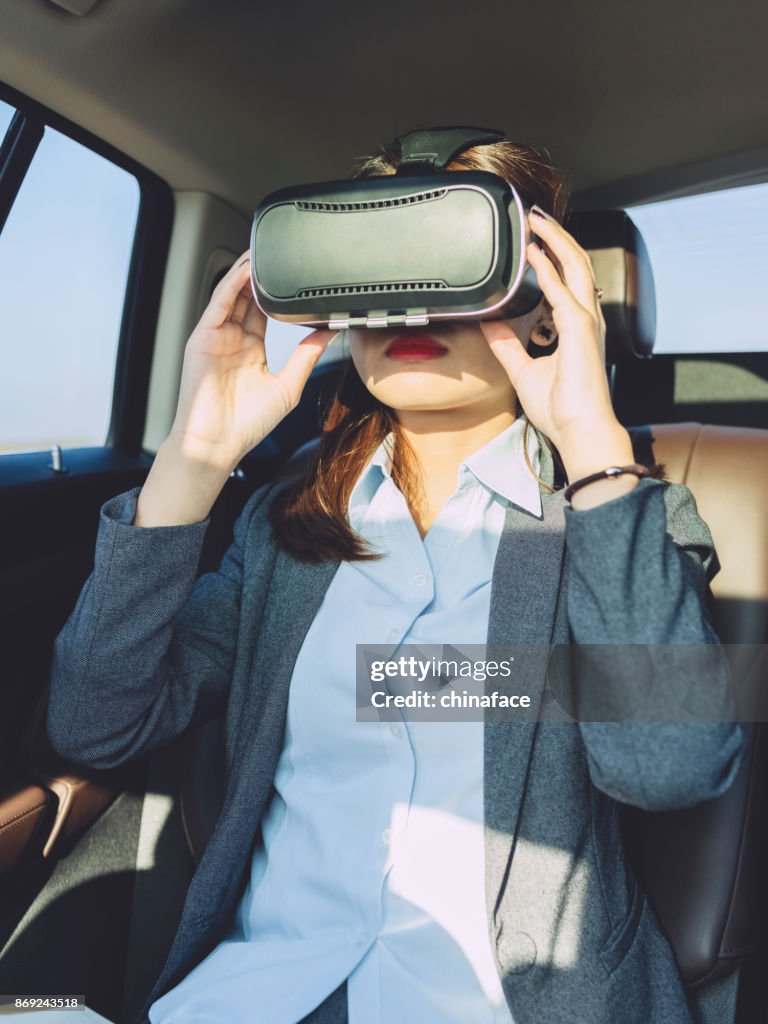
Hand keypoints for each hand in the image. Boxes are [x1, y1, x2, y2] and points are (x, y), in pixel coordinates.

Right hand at [169, 251, 336, 468]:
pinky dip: (232, 284)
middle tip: (282, 251)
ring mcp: (217, 336)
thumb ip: (306, 356)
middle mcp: (233, 340)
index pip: (266, 311)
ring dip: (247, 271)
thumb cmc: (247, 424)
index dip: (279, 292)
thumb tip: (329, 333)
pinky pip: (219, 303)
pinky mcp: (203, 336)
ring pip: (233, 293)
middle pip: (248, 296)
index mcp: (252, 350)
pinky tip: (247, 270)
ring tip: (265, 249)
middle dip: (262, 274)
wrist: (217, 443)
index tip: (298, 277)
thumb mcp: (288, 386)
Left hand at [479, 209, 617, 451]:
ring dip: (554, 241)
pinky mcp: (580, 331)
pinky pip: (562, 292)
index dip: (553, 256)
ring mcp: (587, 323)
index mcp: (576, 328)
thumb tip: (489, 324)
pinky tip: (532, 254)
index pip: (568, 280)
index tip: (533, 241)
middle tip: (534, 216)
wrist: (579, 432)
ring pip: (575, 266)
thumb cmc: (562, 409)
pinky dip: (547, 270)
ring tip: (535, 222)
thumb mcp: (523, 370)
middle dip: (556, 237)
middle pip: (575, 263)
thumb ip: (507, 346)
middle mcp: (586, 320)